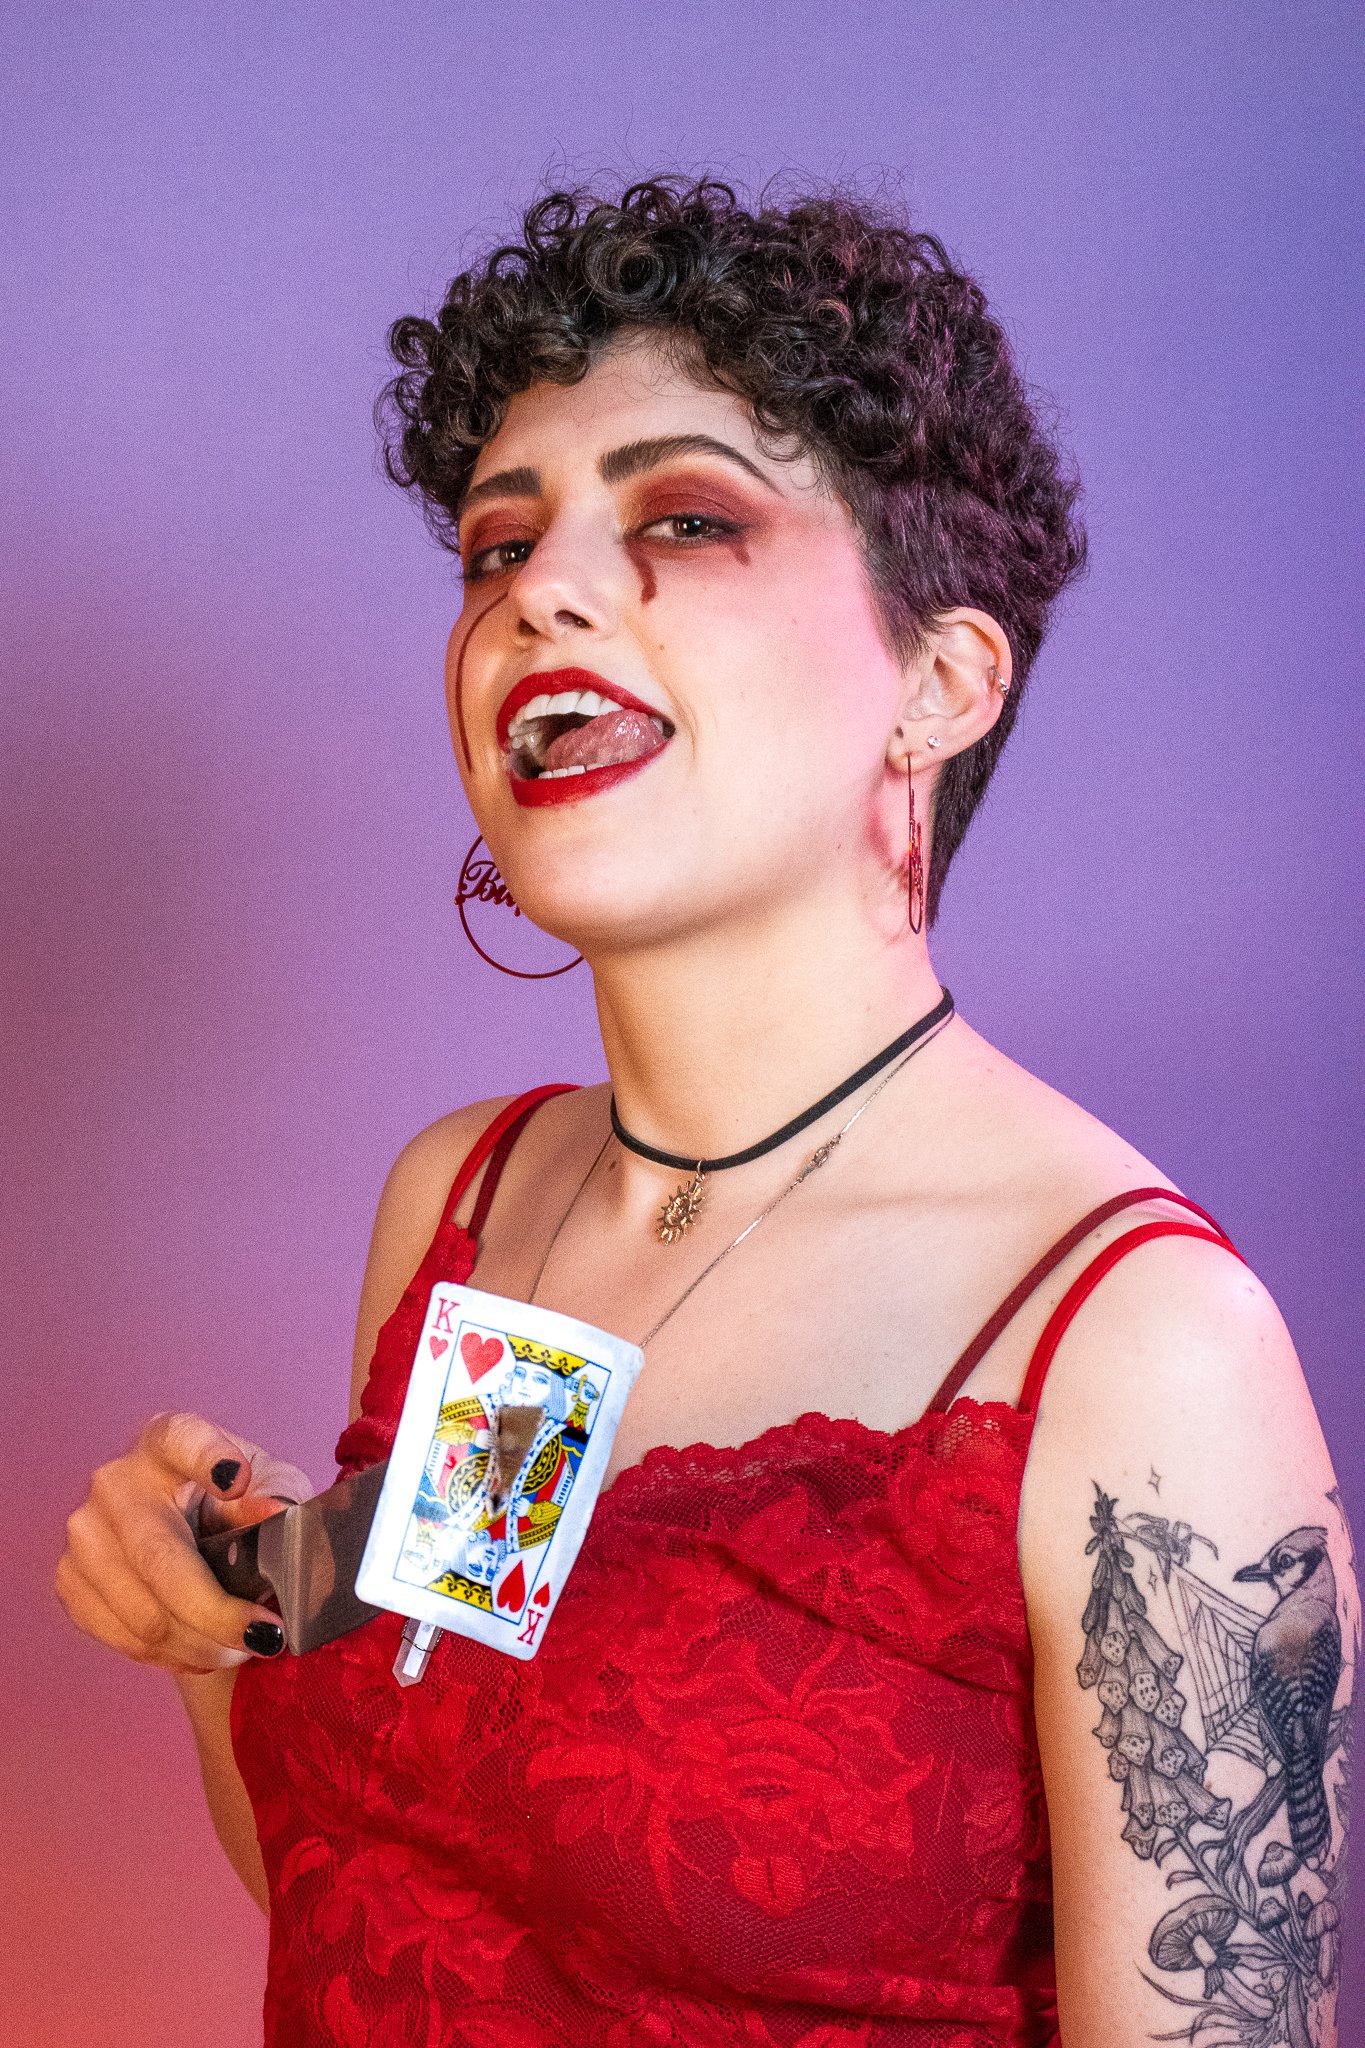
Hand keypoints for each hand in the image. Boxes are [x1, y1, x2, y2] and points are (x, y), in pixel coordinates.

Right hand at [56, 1412, 315, 1673]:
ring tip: (244, 1646)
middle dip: (218, 1611)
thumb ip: (275, 1494)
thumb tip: (274, 1512)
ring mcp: (85, 1533)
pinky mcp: (70, 1581)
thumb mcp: (269, 1487)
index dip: (207, 1457)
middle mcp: (116, 1481)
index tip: (237, 1479)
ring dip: (202, 1644)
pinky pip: (124, 1638)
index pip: (182, 1440)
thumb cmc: (237, 1503)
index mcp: (168, 1441)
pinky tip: (204, 1649)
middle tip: (268, 1635)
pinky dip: (173, 1656)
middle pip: (160, 1558)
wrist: (189, 1534)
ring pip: (144, 1614)